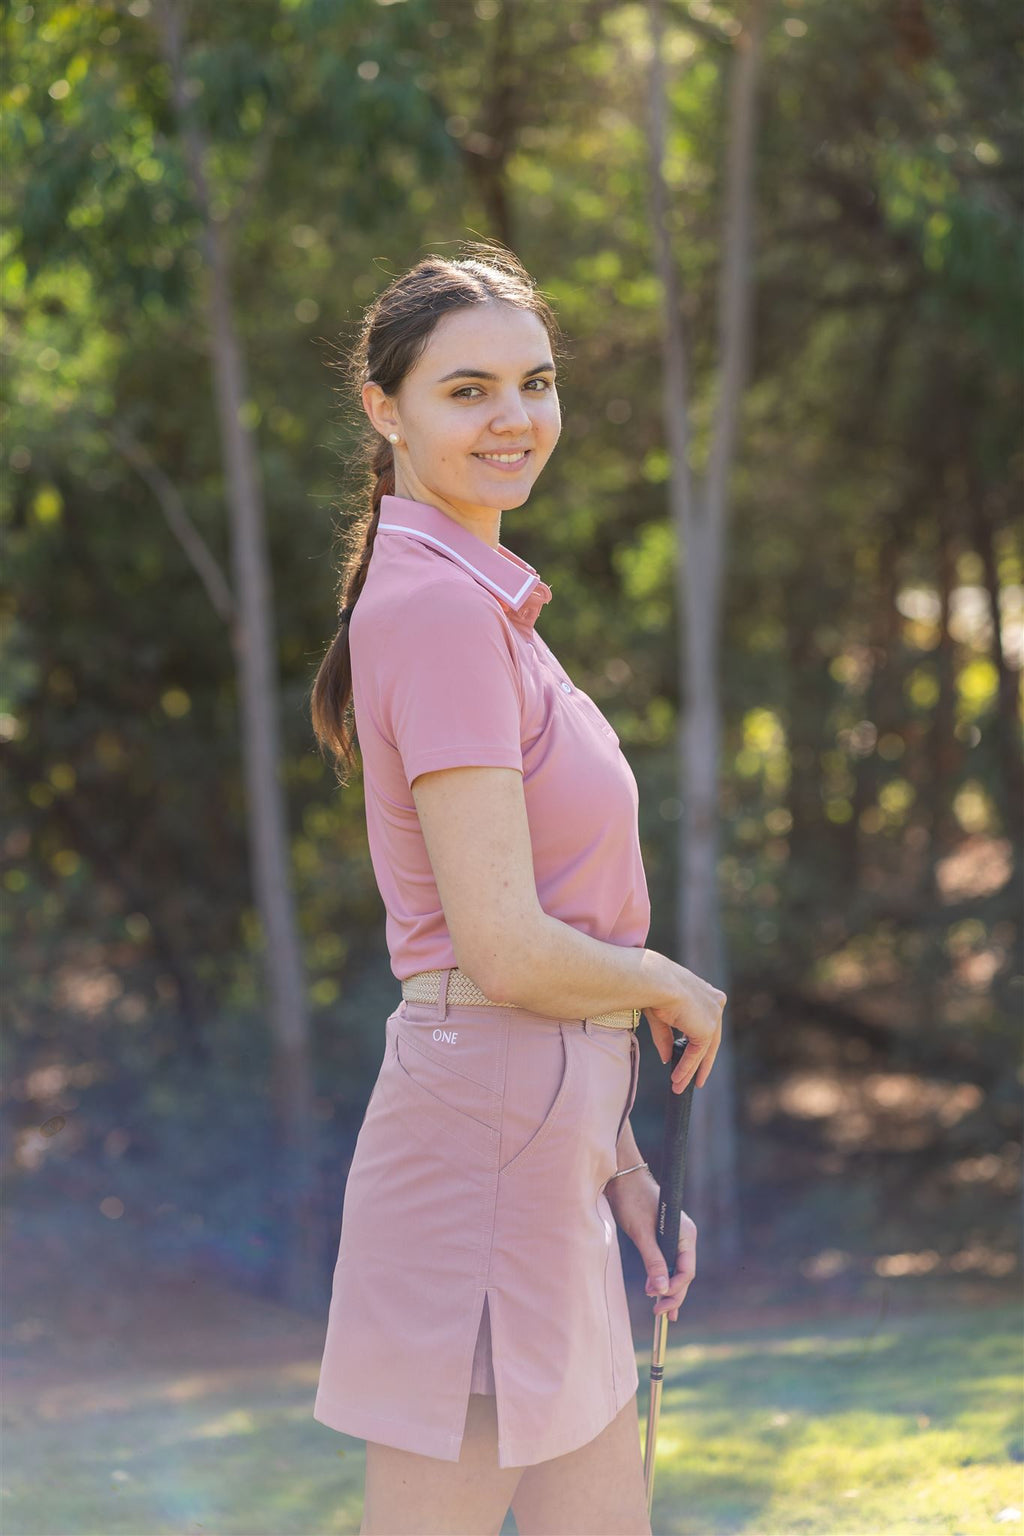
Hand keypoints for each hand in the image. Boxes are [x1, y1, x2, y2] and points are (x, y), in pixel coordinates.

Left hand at [603, 1168, 696, 1322]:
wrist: (622, 1177)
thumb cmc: (632, 1200)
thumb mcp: (642, 1232)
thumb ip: (653, 1261)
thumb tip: (662, 1290)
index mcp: (686, 1233)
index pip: (687, 1271)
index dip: (675, 1290)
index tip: (658, 1303)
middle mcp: (685, 1236)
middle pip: (684, 1274)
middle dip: (673, 1294)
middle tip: (658, 1313)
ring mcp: (676, 1237)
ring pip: (676, 1270)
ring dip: (669, 1289)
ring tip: (661, 1312)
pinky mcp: (664, 1238)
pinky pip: (668, 1263)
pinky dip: (664, 1278)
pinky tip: (659, 1294)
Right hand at [643, 959, 724, 1093]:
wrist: (654, 981)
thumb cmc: (651, 988)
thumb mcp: (660, 1015)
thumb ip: (667, 1037)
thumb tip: (668, 1059)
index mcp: (705, 992)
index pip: (705, 1021)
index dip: (697, 1040)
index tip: (692, 1054)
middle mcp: (715, 1002)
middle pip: (710, 1038)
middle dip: (702, 1061)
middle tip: (696, 1080)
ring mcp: (714, 1015)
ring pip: (704, 1049)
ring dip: (691, 1070)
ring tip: (680, 1086)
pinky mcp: (708, 1029)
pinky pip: (697, 1053)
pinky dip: (687, 1067)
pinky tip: (677, 1078)